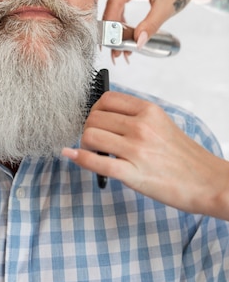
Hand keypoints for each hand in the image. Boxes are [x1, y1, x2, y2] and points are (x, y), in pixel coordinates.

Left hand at [62, 91, 228, 217]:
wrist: (208, 182)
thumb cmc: (185, 157)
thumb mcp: (162, 124)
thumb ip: (136, 117)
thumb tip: (106, 116)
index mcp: (148, 111)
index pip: (107, 99)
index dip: (94, 109)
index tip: (95, 119)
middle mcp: (141, 126)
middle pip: (94, 117)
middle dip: (87, 128)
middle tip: (92, 139)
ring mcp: (136, 150)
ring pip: (91, 136)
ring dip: (84, 144)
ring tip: (92, 151)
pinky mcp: (132, 173)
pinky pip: (95, 162)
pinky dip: (79, 158)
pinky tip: (72, 156)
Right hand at [102, 0, 214, 50]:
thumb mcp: (166, 8)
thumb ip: (150, 25)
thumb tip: (137, 41)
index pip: (115, 2)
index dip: (111, 23)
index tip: (111, 41)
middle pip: (112, 6)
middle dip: (113, 29)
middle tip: (116, 51)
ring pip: (113, 7)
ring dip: (115, 27)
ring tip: (121, 47)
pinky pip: (117, 5)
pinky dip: (120, 20)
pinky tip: (123, 35)